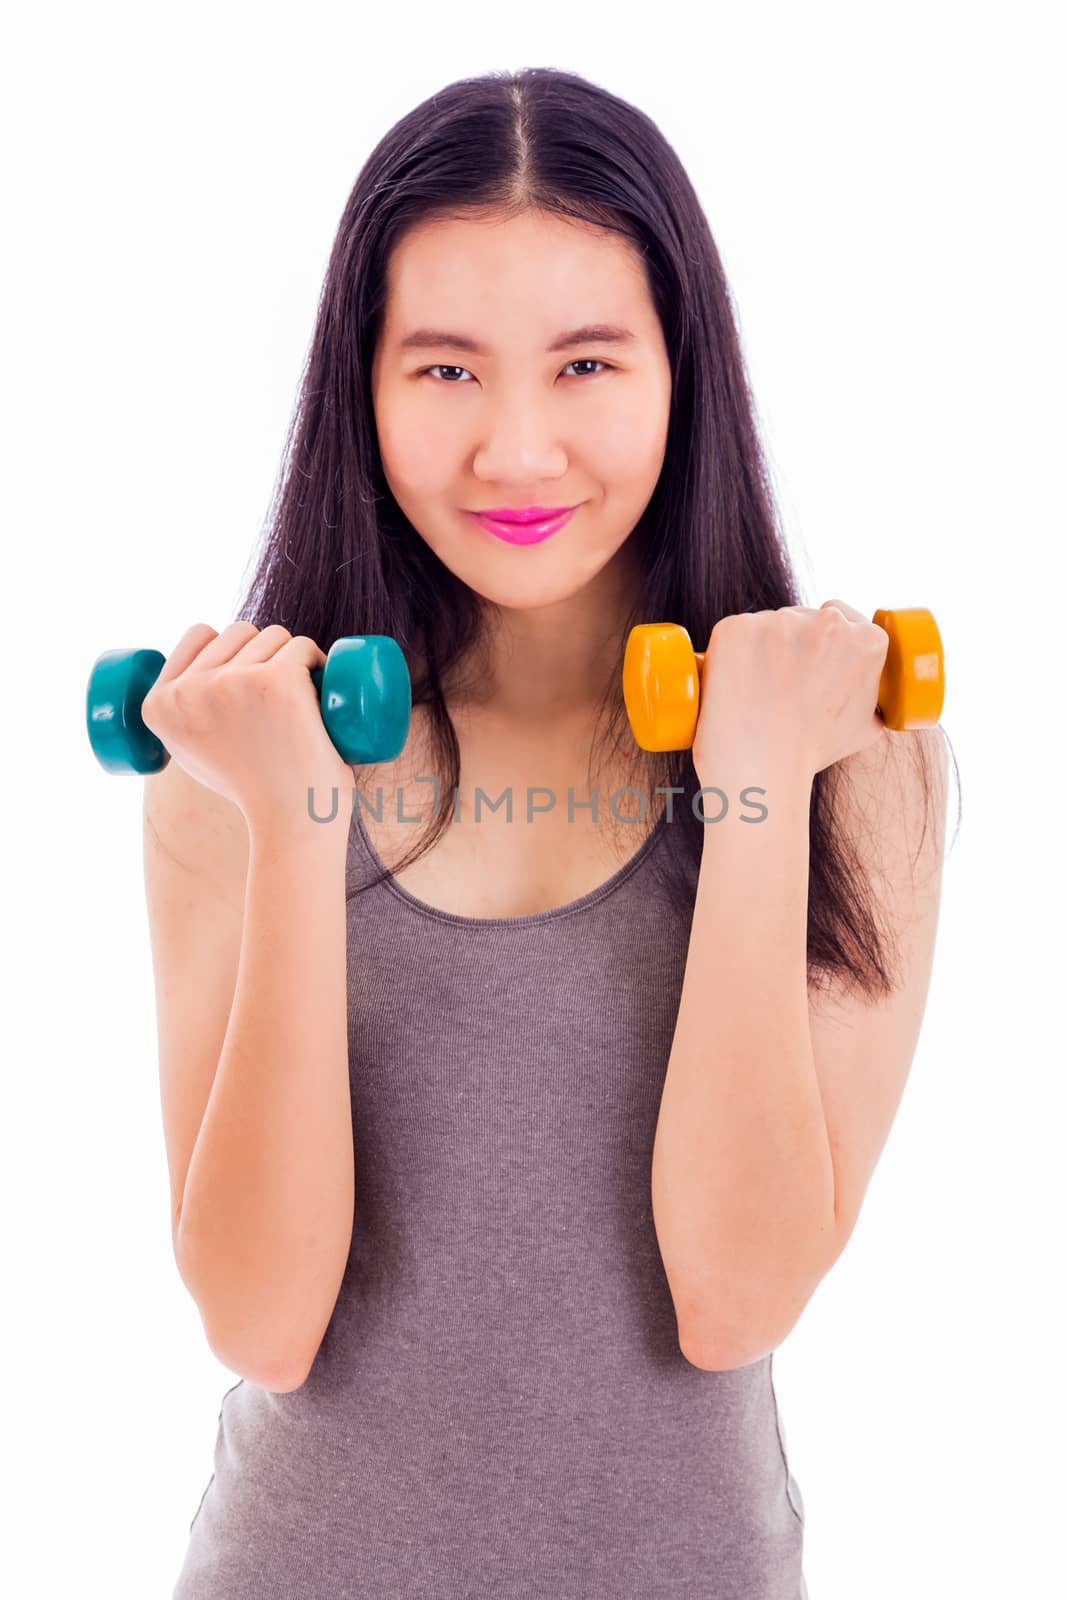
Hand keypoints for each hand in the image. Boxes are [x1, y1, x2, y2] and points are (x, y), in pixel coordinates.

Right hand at [140, 621, 355, 833]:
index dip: (230, 647)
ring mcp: (230, 682)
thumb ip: (184, 717)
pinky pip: (303, 647)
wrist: (290, 825)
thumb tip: (192, 677)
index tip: (251, 680)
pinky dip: (318, 662)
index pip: (199, 634)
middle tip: (281, 704)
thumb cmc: (254, 792)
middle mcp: (188, 690)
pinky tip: (323, 692)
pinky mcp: (275, 679)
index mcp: (157, 705)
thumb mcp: (194, 753)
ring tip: (301, 706)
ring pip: (273, 636)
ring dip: (294, 659)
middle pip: (238, 631)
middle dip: (265, 654)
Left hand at [692, 599, 889, 783]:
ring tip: (756, 690)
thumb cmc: (811, 753)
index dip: (825, 641)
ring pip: (768, 625)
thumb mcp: (864, 728)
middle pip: (805, 618)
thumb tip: (874, 700)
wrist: (762, 768)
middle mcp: (828, 622)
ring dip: (761, 647)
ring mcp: (779, 621)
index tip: (811, 660)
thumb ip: (873, 700)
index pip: (843, 620)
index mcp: (868, 640)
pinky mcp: (737, 627)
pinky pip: (735, 632)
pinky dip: (731, 653)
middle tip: (780, 683)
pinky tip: (734, 682)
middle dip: (793, 643)